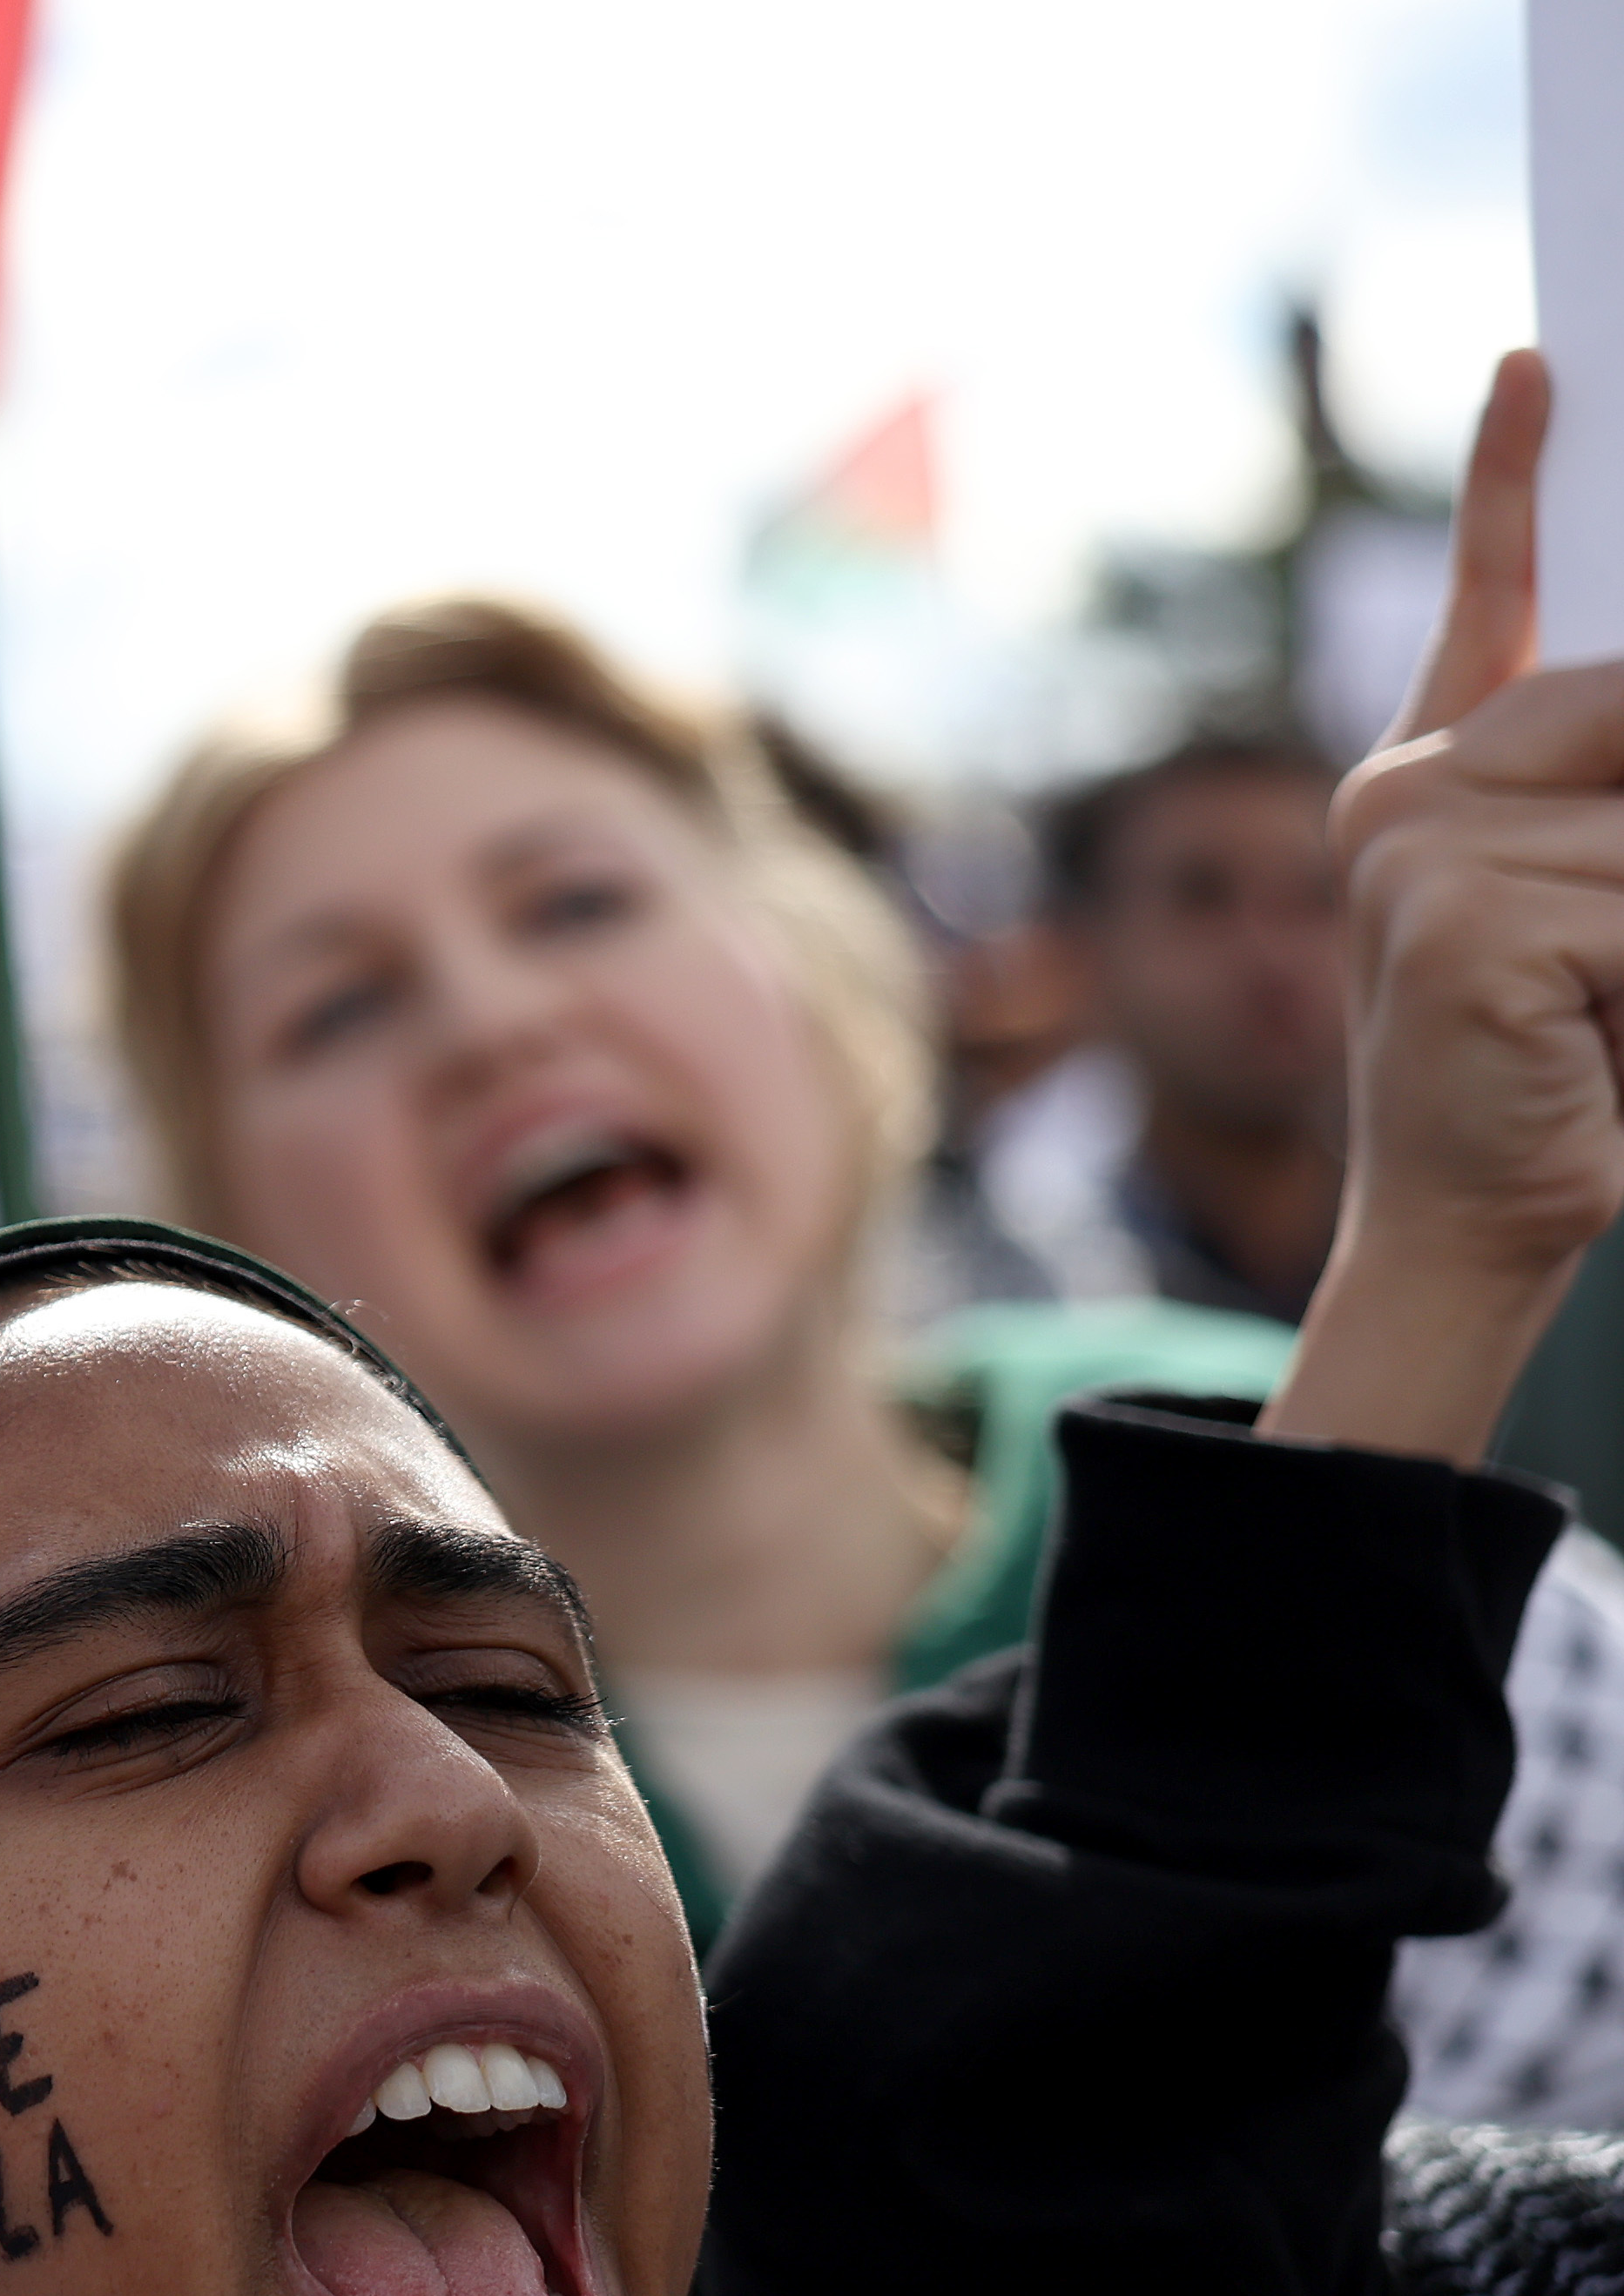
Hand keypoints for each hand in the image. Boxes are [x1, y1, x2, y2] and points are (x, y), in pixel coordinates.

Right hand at [1271, 351, 1623, 1464]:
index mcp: (1427, 784)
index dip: (1508, 483)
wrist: (1472, 1219)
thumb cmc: (1567, 1064)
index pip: (1487, 609)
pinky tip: (1592, 1035)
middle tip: (1608, 939)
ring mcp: (1416, 851)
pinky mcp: (1456, 918)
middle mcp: (1402, 798)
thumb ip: (1612, 787)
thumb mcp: (1604, 898)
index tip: (1541, 368)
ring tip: (1609, 1005)